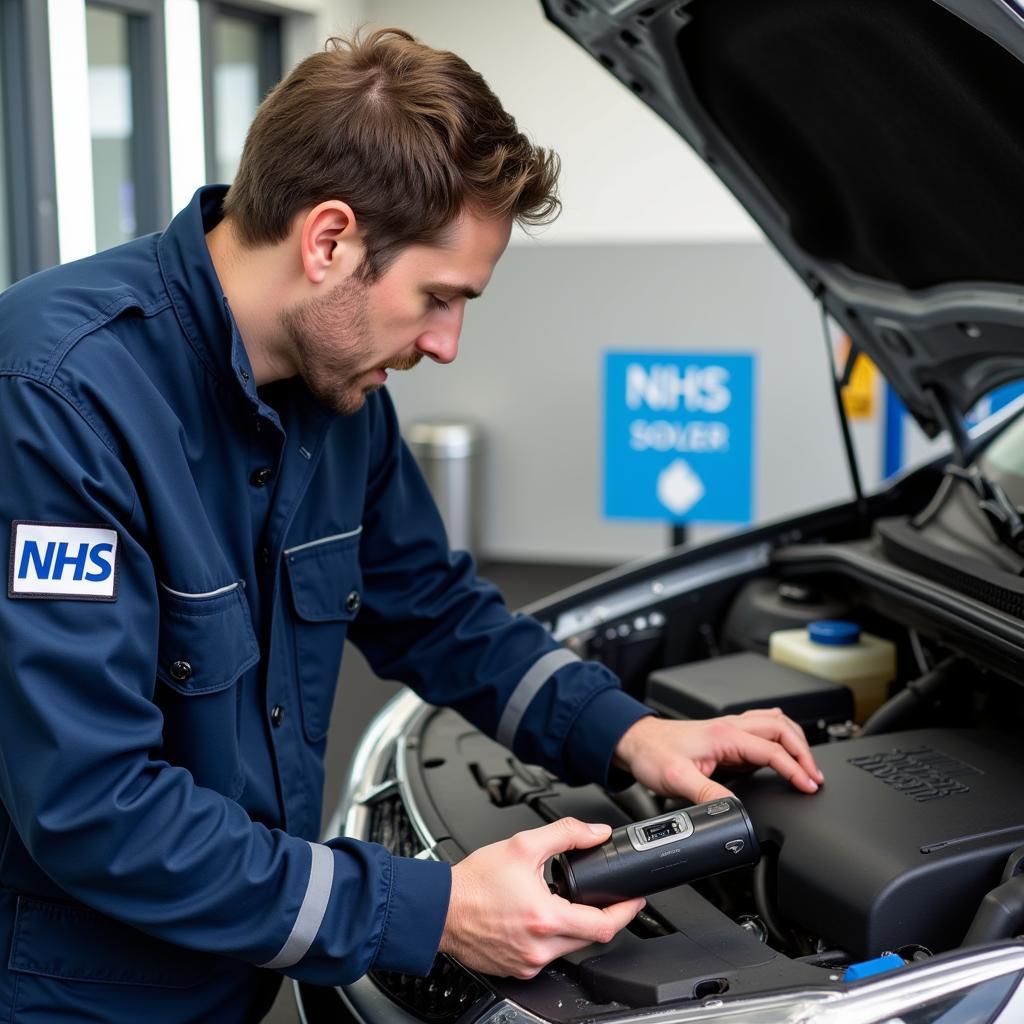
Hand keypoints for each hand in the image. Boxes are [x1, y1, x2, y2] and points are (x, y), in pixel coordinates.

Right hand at [438, 817, 644, 977]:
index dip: (625, 912)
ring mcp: (528, 963)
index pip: (603, 926)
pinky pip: (548, 955)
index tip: (634, 900)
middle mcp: (539, 948)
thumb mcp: (523, 845)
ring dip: (575, 927)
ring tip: (565, 901)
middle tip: (604, 897)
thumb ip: (565, 834)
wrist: (440, 908)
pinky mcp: (517, 969)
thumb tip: (595, 833)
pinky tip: (541, 917)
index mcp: (545, 919)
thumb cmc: (474, 882)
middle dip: (601, 916)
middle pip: (590, 938)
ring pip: (569, 948)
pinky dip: (552, 937)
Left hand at [614, 711, 824, 802]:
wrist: (635, 742)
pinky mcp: (726, 736)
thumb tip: (734, 810)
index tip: (808, 786)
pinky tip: (785, 744)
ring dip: (796, 741)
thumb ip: (707, 794)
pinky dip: (781, 736)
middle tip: (815, 777)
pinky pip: (762, 728)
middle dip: (804, 752)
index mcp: (723, 735)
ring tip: (809, 766)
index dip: (794, 768)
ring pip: (775, 724)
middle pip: (781, 729)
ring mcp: (729, 729)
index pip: (771, 749)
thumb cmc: (652, 754)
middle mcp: (730, 727)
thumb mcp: (677, 779)